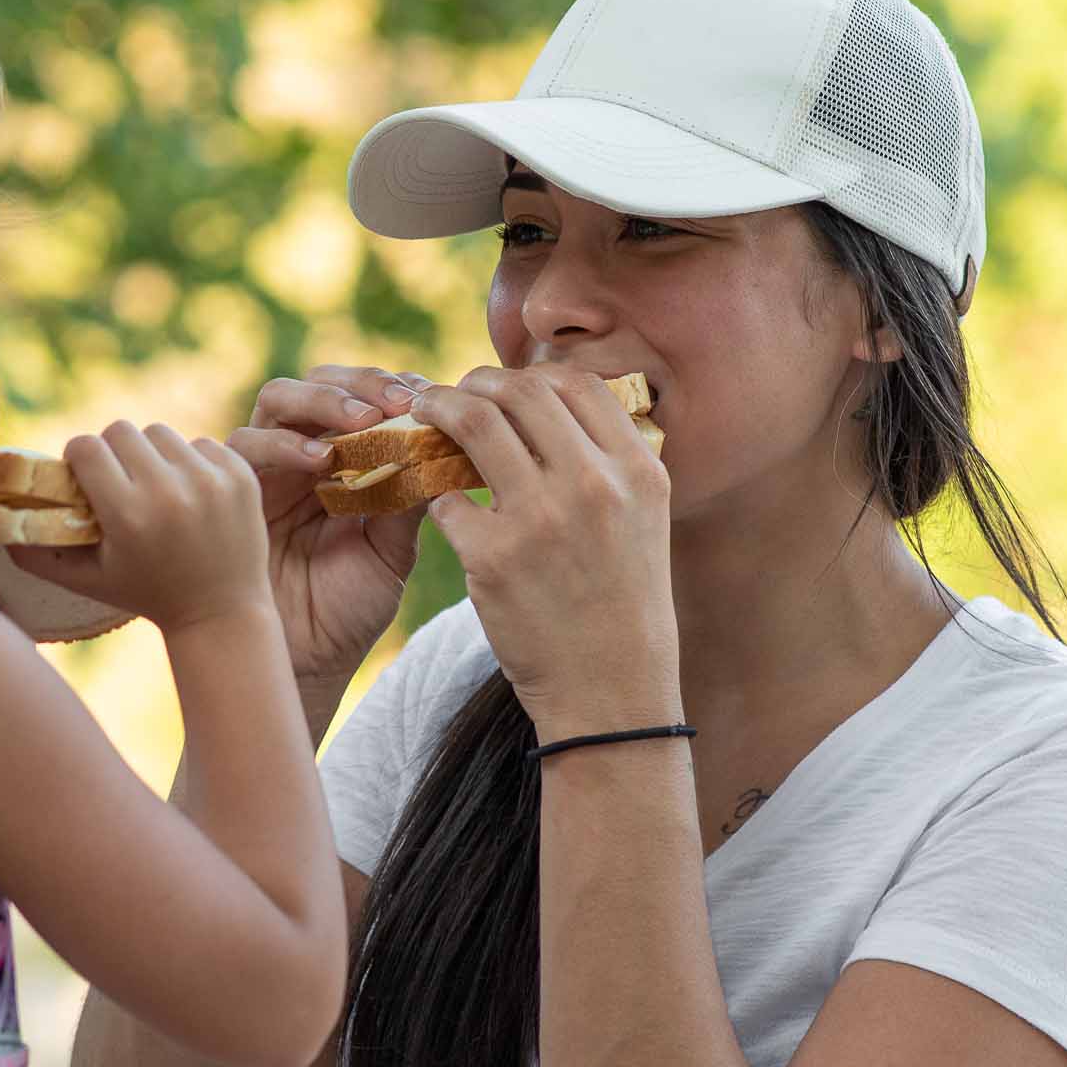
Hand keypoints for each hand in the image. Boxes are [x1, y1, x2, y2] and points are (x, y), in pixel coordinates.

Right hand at [9, 422, 271, 630]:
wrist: (222, 611)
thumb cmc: (147, 595)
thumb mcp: (87, 581)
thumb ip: (36, 553)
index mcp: (128, 515)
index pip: (85, 447)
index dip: (79, 459)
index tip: (86, 478)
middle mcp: (169, 492)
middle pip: (121, 430)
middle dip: (114, 452)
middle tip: (120, 480)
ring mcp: (209, 481)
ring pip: (161, 433)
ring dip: (153, 454)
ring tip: (156, 487)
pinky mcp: (240, 475)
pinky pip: (200, 443)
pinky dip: (191, 463)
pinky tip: (191, 495)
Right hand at [228, 364, 432, 686]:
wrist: (303, 664)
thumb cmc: (347, 611)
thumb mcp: (392, 551)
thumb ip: (409, 499)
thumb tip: (441, 444)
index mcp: (344, 462)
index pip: (363, 399)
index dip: (394, 389)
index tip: (432, 397)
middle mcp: (301, 455)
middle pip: (318, 383)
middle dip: (360, 384)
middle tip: (399, 400)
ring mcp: (264, 469)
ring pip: (278, 399)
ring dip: (322, 400)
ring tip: (363, 420)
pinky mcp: (231, 490)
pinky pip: (244, 444)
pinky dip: (284, 443)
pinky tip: (320, 461)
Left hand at [410, 365, 680, 734]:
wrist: (611, 691)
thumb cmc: (622, 604)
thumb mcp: (643, 522)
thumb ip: (609, 463)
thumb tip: (553, 408)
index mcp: (637, 470)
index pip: (576, 384)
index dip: (530, 375)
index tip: (505, 386)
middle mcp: (594, 484)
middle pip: (521, 391)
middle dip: (477, 383)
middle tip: (451, 393)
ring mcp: (541, 518)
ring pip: (475, 424)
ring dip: (440, 409)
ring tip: (423, 415)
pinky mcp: (492, 557)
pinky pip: (444, 497)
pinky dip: (431, 491)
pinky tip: (431, 498)